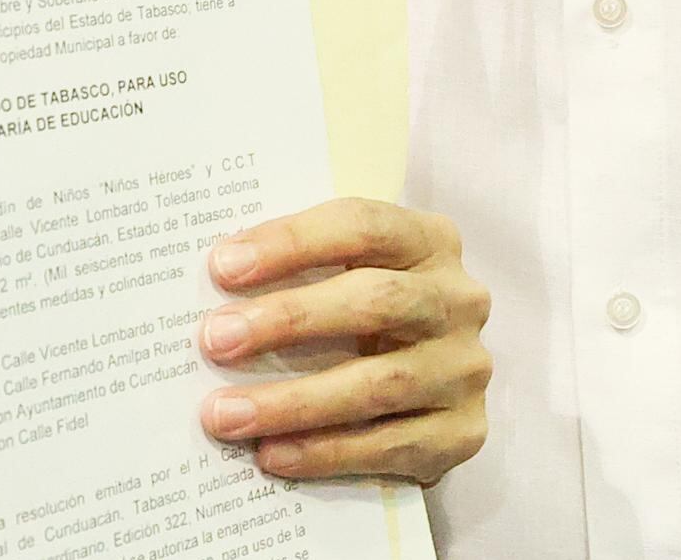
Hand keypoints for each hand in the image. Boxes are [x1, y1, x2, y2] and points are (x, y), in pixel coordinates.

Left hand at [191, 198, 490, 484]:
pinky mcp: (465, 432)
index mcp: (430, 241)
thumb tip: (215, 280)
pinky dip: (325, 452)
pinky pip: (390, 446)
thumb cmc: (368, 317)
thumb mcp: (350, 275)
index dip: (293, 242)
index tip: (223, 266)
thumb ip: (302, 270)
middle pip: (376, 301)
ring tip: (226, 415)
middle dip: (289, 320)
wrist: (432, 389)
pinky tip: (272, 454)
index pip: (362, 226)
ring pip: (379, 384)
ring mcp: (465, 369)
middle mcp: (459, 300)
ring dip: (293, 402)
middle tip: (216, 339)